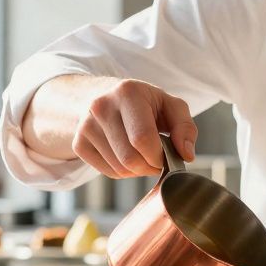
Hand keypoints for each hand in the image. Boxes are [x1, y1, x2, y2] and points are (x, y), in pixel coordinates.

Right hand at [75, 79, 196, 178]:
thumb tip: (186, 155)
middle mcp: (101, 106)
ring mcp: (86, 125)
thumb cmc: (145, 104)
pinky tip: (127, 156)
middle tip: (157, 160)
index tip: (166, 157)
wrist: (107, 98)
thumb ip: (185, 127)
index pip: (142, 138)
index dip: (159, 156)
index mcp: (127, 93)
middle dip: (149, 167)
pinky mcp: (79, 143)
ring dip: (138, 171)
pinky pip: (108, 172)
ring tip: (143, 155)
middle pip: (130, 158)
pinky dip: (123, 172)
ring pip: (119, 169)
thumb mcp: (171, 106)